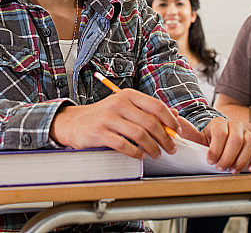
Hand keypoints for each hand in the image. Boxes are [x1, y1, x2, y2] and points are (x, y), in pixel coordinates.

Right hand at [49, 88, 180, 158]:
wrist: (73, 122)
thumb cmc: (103, 116)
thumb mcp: (125, 108)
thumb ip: (148, 111)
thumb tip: (175, 116)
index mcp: (128, 95)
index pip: (156, 106)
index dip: (170, 121)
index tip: (177, 132)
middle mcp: (119, 103)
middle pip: (151, 122)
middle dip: (165, 138)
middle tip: (171, 148)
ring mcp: (108, 118)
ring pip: (140, 134)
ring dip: (153, 147)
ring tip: (157, 154)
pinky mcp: (100, 132)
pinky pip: (124, 145)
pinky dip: (136, 152)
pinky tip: (140, 155)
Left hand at [178, 116, 250, 172]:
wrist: (218, 140)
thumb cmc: (206, 140)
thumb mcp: (194, 135)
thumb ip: (185, 128)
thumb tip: (174, 116)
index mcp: (218, 123)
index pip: (221, 134)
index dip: (216, 149)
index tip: (210, 160)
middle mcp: (235, 126)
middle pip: (236, 140)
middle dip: (228, 157)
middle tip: (221, 167)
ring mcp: (248, 133)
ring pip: (250, 142)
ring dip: (241, 159)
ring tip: (232, 170)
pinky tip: (250, 167)